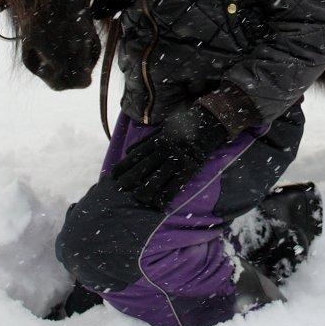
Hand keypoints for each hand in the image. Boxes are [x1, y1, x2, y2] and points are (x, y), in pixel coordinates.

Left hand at [112, 104, 227, 208]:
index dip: (123, 167)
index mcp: (157, 139)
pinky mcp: (189, 169)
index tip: (114, 176)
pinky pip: (174, 186)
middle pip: (141, 169)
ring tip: (137, 198)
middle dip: (129, 181)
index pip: (135, 156)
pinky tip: (157, 204)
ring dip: (144, 191)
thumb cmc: (185, 122)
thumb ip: (147, 140)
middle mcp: (164, 151)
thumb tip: (129, 151)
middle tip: (121, 189)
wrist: (211, 121)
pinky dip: (165, 197)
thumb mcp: (164, 126)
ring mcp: (177, 160)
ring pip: (156, 180)